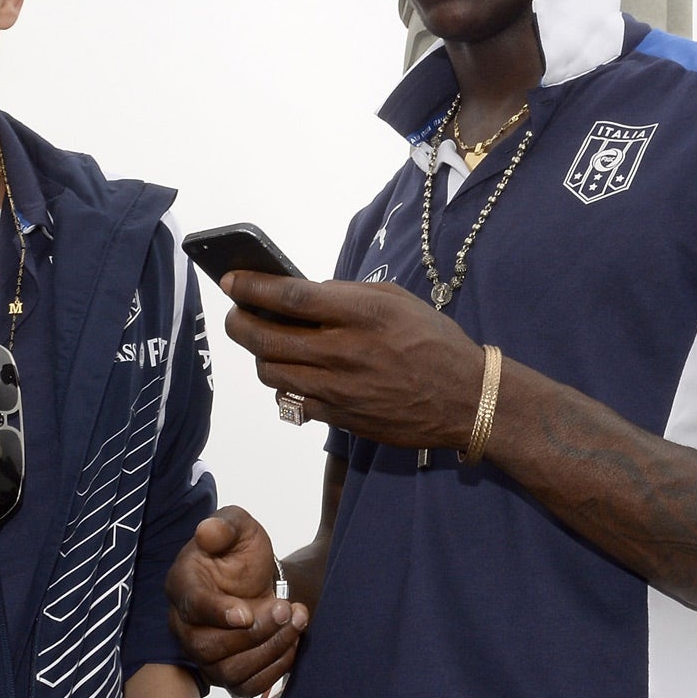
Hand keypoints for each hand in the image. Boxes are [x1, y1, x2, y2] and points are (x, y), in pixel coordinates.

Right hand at [167, 508, 306, 695]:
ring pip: (228, 671)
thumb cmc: (240, 550)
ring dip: (268, 651)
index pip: (192, 606)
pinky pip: (246, 687)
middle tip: (286, 608)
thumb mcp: (238, 525)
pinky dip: (274, 670)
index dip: (218, 613)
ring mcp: (203, 653)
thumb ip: (224, 525)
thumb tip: (207, 531)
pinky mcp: (226, 672)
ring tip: (296, 621)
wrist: (255, 578)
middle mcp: (184, 625)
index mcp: (182, 584)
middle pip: (207, 646)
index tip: (247, 613)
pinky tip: (293, 642)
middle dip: (253, 633)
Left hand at [220, 271, 486, 451]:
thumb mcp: (395, 300)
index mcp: (360, 313)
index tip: (231, 279)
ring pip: (270, 372)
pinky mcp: (340, 418)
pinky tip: (292, 371)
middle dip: (239, 322)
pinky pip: (292, 401)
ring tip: (265, 342)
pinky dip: (284, 384)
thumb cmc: (433, 340)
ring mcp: (339, 390)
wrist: (466, 398)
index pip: (288, 296)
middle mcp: (344, 352)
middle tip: (236, 313)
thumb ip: (345, 296)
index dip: (251, 286)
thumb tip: (298, 295)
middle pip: (265, 338)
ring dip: (258, 355)